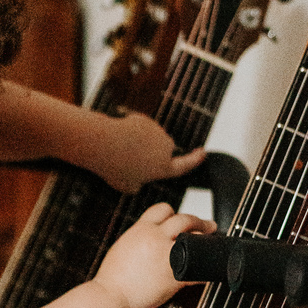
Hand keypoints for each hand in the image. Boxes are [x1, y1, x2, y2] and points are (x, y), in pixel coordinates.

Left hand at [92, 112, 208, 194]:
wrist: (104, 143)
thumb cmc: (114, 168)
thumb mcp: (127, 186)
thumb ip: (139, 184)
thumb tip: (139, 180)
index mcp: (164, 167)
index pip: (185, 165)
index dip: (195, 160)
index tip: (202, 153)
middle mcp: (165, 147)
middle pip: (164, 149)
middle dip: (153, 152)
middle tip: (130, 161)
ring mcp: (156, 132)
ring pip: (151, 138)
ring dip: (140, 143)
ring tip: (121, 151)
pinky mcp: (146, 121)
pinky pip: (139, 129)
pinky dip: (131, 134)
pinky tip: (119, 138)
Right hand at [93, 203, 214, 307]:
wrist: (111, 298)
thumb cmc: (111, 280)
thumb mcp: (122, 248)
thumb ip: (137, 240)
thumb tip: (148, 240)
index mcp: (141, 229)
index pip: (163, 209)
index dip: (173, 213)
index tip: (179, 219)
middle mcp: (155, 237)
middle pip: (184, 220)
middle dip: (199, 221)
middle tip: (208, 226)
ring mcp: (167, 255)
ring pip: (195, 239)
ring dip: (205, 240)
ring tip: (210, 243)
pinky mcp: (175, 274)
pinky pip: (197, 270)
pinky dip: (205, 271)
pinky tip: (206, 272)